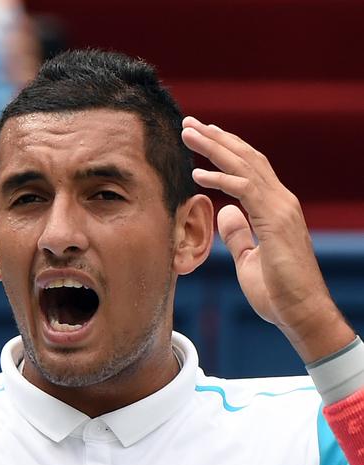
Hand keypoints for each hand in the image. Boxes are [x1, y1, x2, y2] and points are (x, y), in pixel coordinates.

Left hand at [181, 116, 353, 361]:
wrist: (301, 314)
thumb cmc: (277, 292)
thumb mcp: (248, 259)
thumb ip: (238, 233)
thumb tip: (225, 212)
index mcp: (274, 207)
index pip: (249, 168)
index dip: (225, 149)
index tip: (202, 137)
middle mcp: (280, 200)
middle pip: (246, 158)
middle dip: (216, 138)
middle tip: (189, 123)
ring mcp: (281, 208)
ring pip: (245, 165)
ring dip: (214, 147)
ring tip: (189, 133)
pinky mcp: (276, 221)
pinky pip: (244, 190)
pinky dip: (220, 177)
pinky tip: (197, 172)